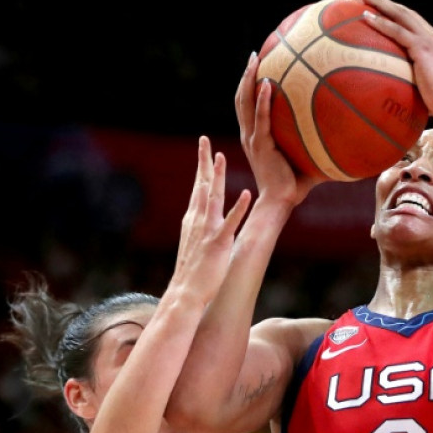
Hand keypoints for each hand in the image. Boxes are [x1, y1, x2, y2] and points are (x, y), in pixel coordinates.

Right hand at [171, 136, 251, 303]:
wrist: (186, 292)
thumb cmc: (193, 272)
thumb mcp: (196, 244)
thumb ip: (201, 229)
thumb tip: (205, 221)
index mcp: (194, 219)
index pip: (198, 187)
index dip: (202, 167)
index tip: (204, 148)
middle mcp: (198, 220)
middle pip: (201, 185)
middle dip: (203, 161)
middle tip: (204, 140)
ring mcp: (208, 230)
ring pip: (213, 197)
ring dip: (218, 176)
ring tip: (222, 157)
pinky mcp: (219, 242)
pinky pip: (231, 222)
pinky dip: (238, 207)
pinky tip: (246, 193)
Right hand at [235, 53, 319, 206]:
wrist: (281, 201)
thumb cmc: (295, 184)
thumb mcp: (306, 158)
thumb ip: (318, 143)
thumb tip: (346, 134)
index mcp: (256, 136)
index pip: (247, 106)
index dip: (248, 86)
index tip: (257, 67)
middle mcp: (250, 134)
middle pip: (242, 99)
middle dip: (246, 75)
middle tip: (254, 55)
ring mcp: (252, 139)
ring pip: (245, 103)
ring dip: (248, 79)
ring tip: (254, 60)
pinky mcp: (260, 144)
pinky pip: (260, 118)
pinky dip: (263, 100)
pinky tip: (269, 84)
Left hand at [358, 0, 432, 118]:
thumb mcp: (427, 85)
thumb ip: (414, 77)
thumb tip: (396, 85)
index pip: (413, 21)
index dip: (397, 12)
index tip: (381, 6)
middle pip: (406, 12)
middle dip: (386, 1)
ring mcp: (429, 39)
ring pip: (401, 15)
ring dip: (381, 3)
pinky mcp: (422, 47)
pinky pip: (397, 31)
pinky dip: (381, 23)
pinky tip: (366, 17)